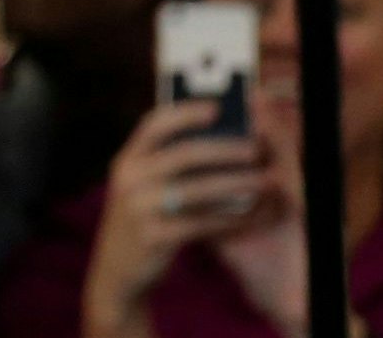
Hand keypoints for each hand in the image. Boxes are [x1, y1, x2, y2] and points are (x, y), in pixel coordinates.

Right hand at [82, 102, 277, 333]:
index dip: (186, 113)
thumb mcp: (139, 188)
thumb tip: (212, 139)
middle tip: (256, 148)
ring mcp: (139, 208)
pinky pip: (202, 223)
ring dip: (236, 183)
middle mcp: (129, 179)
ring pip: (197, 189)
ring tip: (265, 181)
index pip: (153, 124)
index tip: (218, 109)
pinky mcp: (155, 236)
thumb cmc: (140, 223)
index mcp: (126, 161)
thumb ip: (161, 165)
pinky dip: (232, 218)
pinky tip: (253, 216)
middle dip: (224, 148)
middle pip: (183, 154)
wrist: (116, 272)